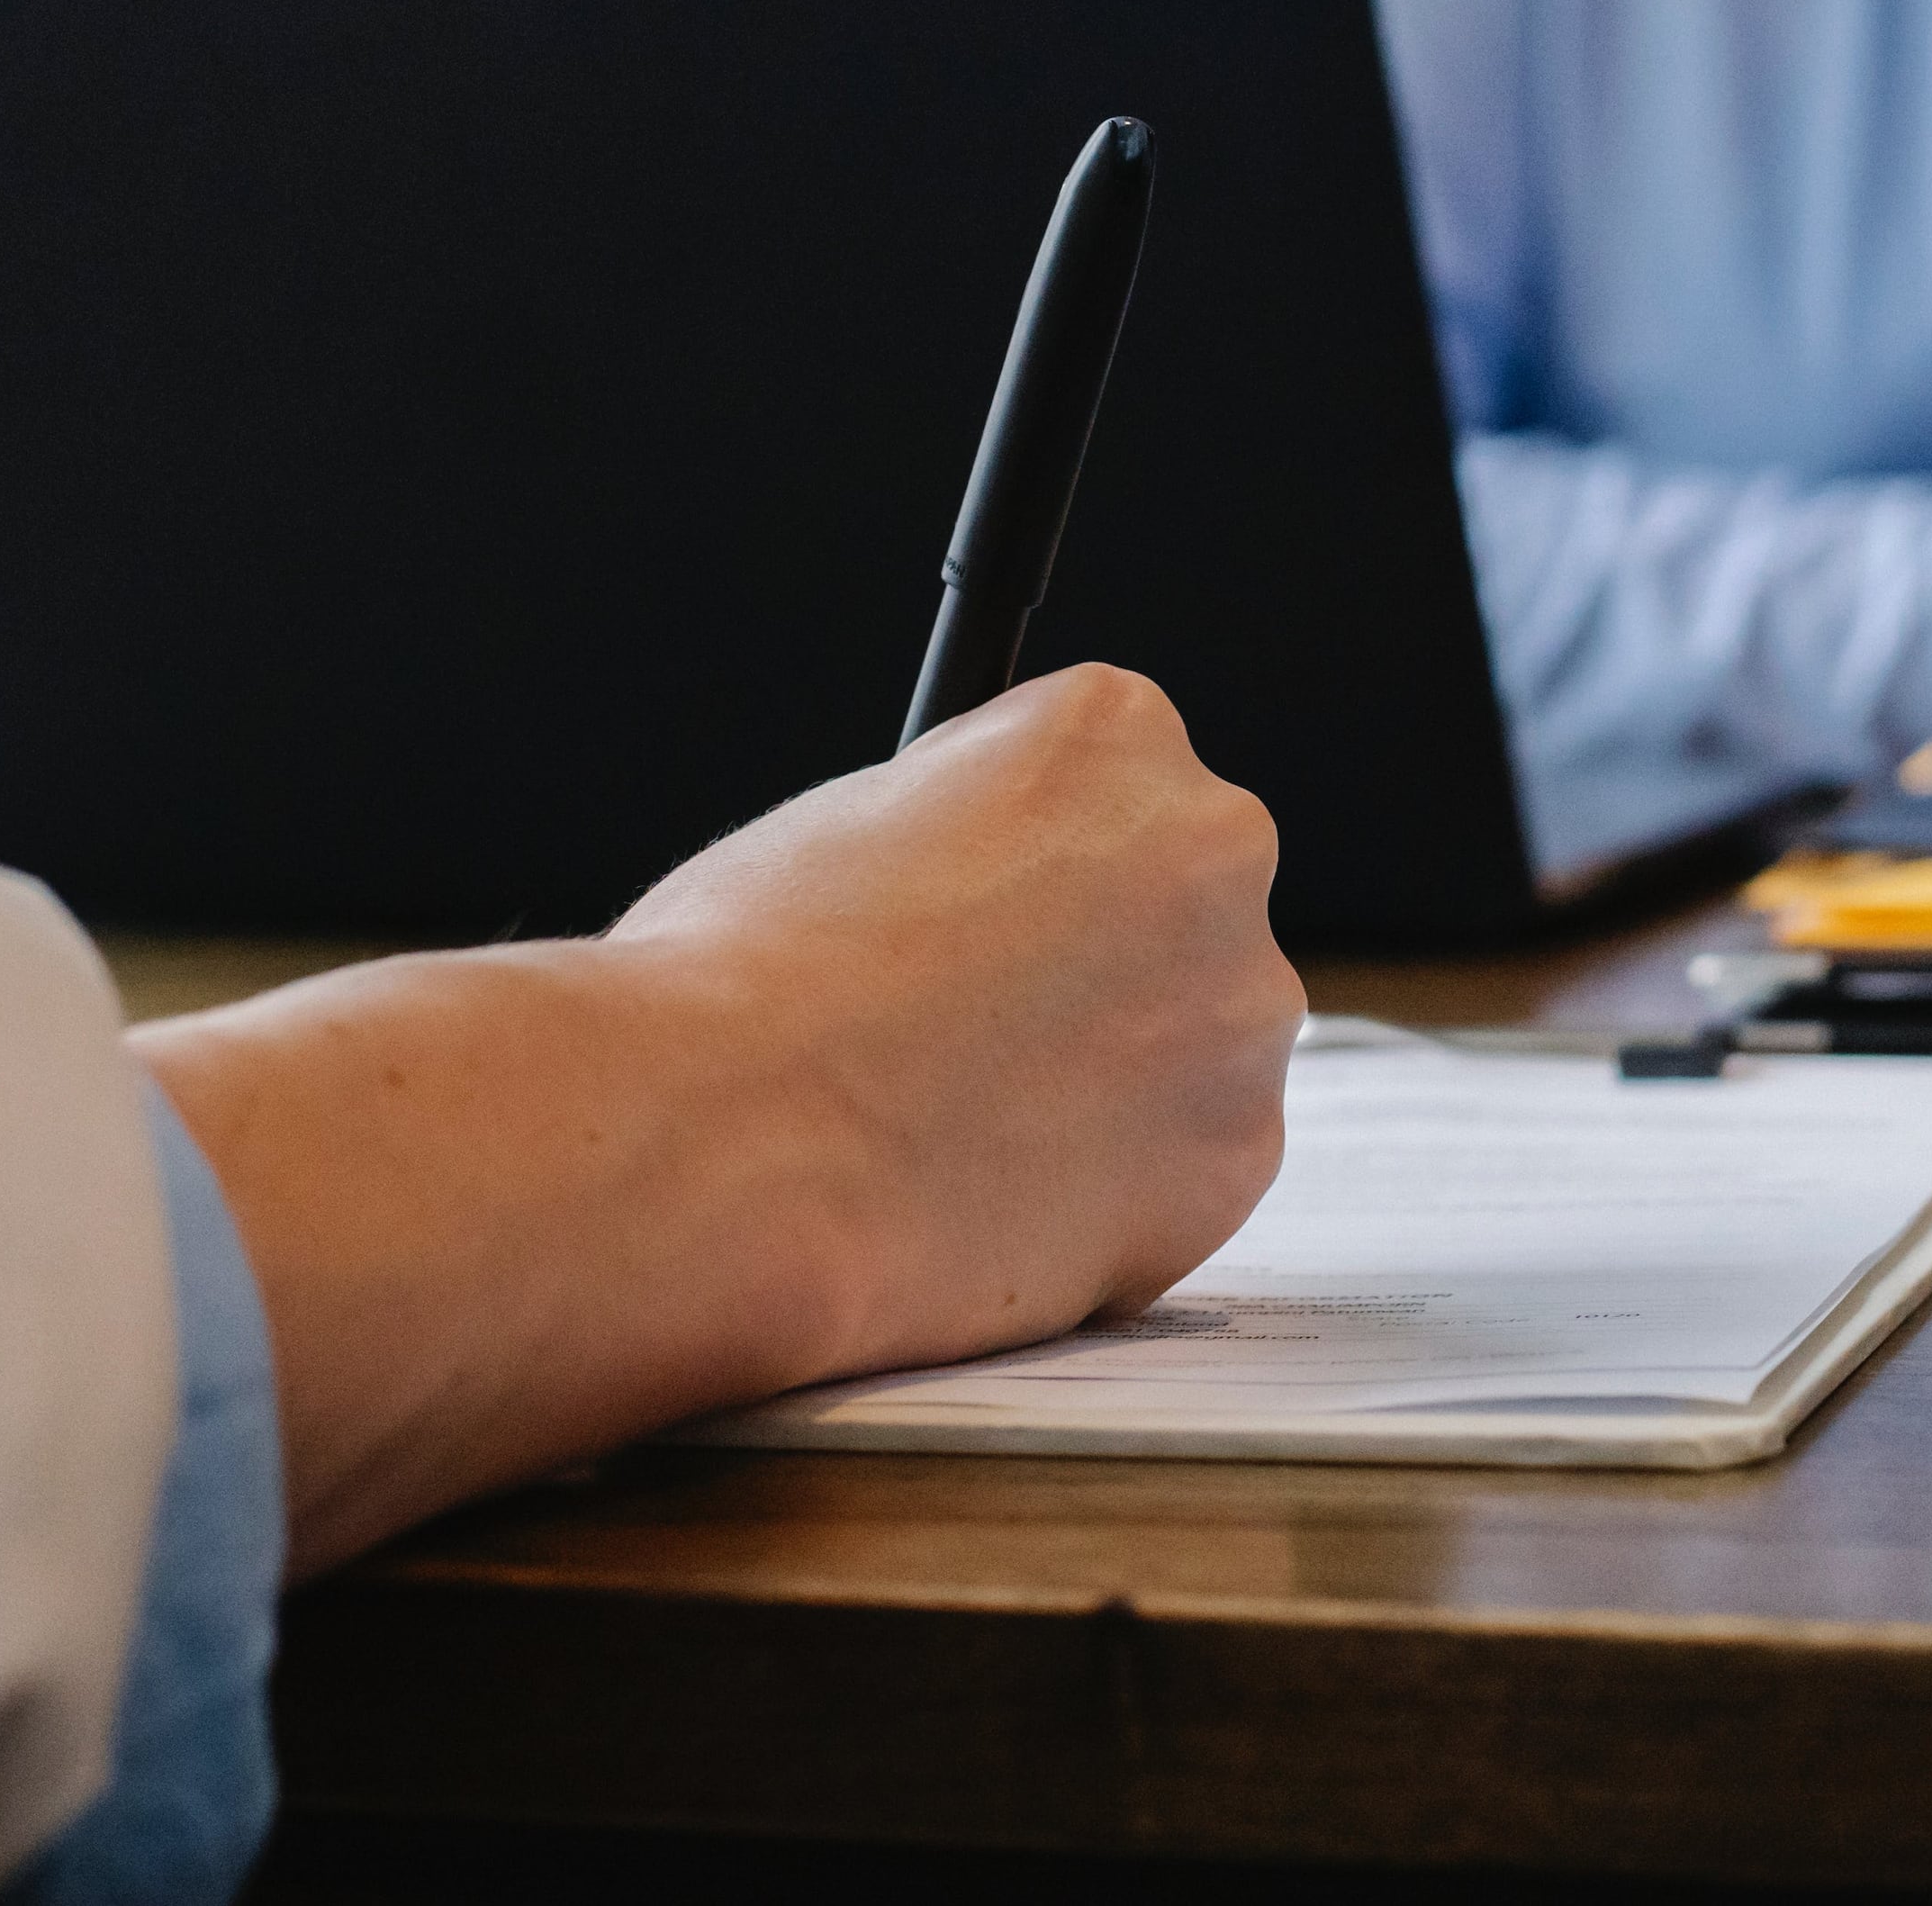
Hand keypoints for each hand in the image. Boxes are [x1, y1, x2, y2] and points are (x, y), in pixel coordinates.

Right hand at [144, 664, 1298, 1573]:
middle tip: (921, 1055)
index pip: (1105, 789)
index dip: (999, 886)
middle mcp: (1220, 847)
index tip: (930, 950)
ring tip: (927, 1134)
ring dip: (1086, 1096)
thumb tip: (927, 903)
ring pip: (1181, 1050)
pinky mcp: (1223, 1162)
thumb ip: (927, 858)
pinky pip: (1175, 1175)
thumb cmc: (692, 997)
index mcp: (1110, 726)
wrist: (694, 1157)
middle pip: (1172, 914)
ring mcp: (1239, 1009)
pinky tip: (968, 1206)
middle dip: (1073, 982)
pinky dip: (1090, 1202)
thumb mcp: (811, 847)